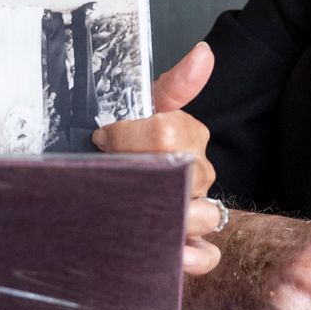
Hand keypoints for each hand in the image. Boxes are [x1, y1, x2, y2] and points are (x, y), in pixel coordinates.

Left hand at [92, 42, 221, 274]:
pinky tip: (173, 252)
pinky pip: (209, 255)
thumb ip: (173, 84)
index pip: (167, 132)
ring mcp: (200, 211)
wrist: (104, 188)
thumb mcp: (141, 109)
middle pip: (181, 173)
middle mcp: (199, 173)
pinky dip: (193, 256)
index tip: (101, 139)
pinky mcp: (195, 246)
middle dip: (141, 174)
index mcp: (188, 135)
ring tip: (137, 214)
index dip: (127, 138)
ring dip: (170, 215)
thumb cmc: (125, 145)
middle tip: (111, 175)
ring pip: (203, 214)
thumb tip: (205, 53)